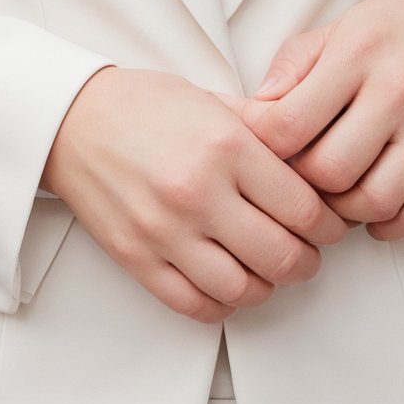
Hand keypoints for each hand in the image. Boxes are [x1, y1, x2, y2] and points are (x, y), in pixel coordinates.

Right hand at [40, 66, 347, 322]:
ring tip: (270, 268)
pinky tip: (230, 282)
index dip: (328, 225)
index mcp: (226, 146)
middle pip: (281, 256)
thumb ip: (265, 128)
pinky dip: (223, 304)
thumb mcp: (214, 99)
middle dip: (307, 261)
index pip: (303, 207)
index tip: (329, 225)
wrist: (74, 119)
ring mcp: (166, 231)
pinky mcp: (139, 259)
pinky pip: (196, 304)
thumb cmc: (145, 105)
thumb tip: (313, 154)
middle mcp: (199, 193)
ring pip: (244, 290)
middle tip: (309, 253)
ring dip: (268, 286)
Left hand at [234, 0, 403, 240]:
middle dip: (305, 183)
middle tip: (304, 173)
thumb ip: (294, 65)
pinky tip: (375, 208)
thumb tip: (254, 111)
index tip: (265, 149)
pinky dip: (390, 226)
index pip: (288, 125)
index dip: (263, 148)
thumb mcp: (345, 25)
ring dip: (345, 211)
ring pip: (373, 203)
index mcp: (359, 51)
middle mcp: (398, 89)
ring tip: (339, 191)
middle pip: (328, 172)